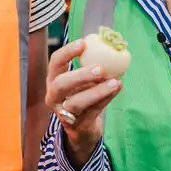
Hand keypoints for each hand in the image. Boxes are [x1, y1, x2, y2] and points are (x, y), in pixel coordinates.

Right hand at [44, 39, 121, 166]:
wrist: (82, 128)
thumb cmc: (81, 96)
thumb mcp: (80, 81)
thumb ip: (89, 65)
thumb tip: (109, 44)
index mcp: (53, 80)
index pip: (55, 62)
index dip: (67, 52)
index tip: (84, 43)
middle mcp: (54, 96)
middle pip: (61, 84)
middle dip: (80, 75)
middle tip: (100, 68)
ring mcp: (64, 113)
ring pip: (76, 102)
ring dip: (97, 91)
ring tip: (116, 82)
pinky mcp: (78, 126)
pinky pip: (92, 111)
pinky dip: (106, 99)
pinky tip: (117, 89)